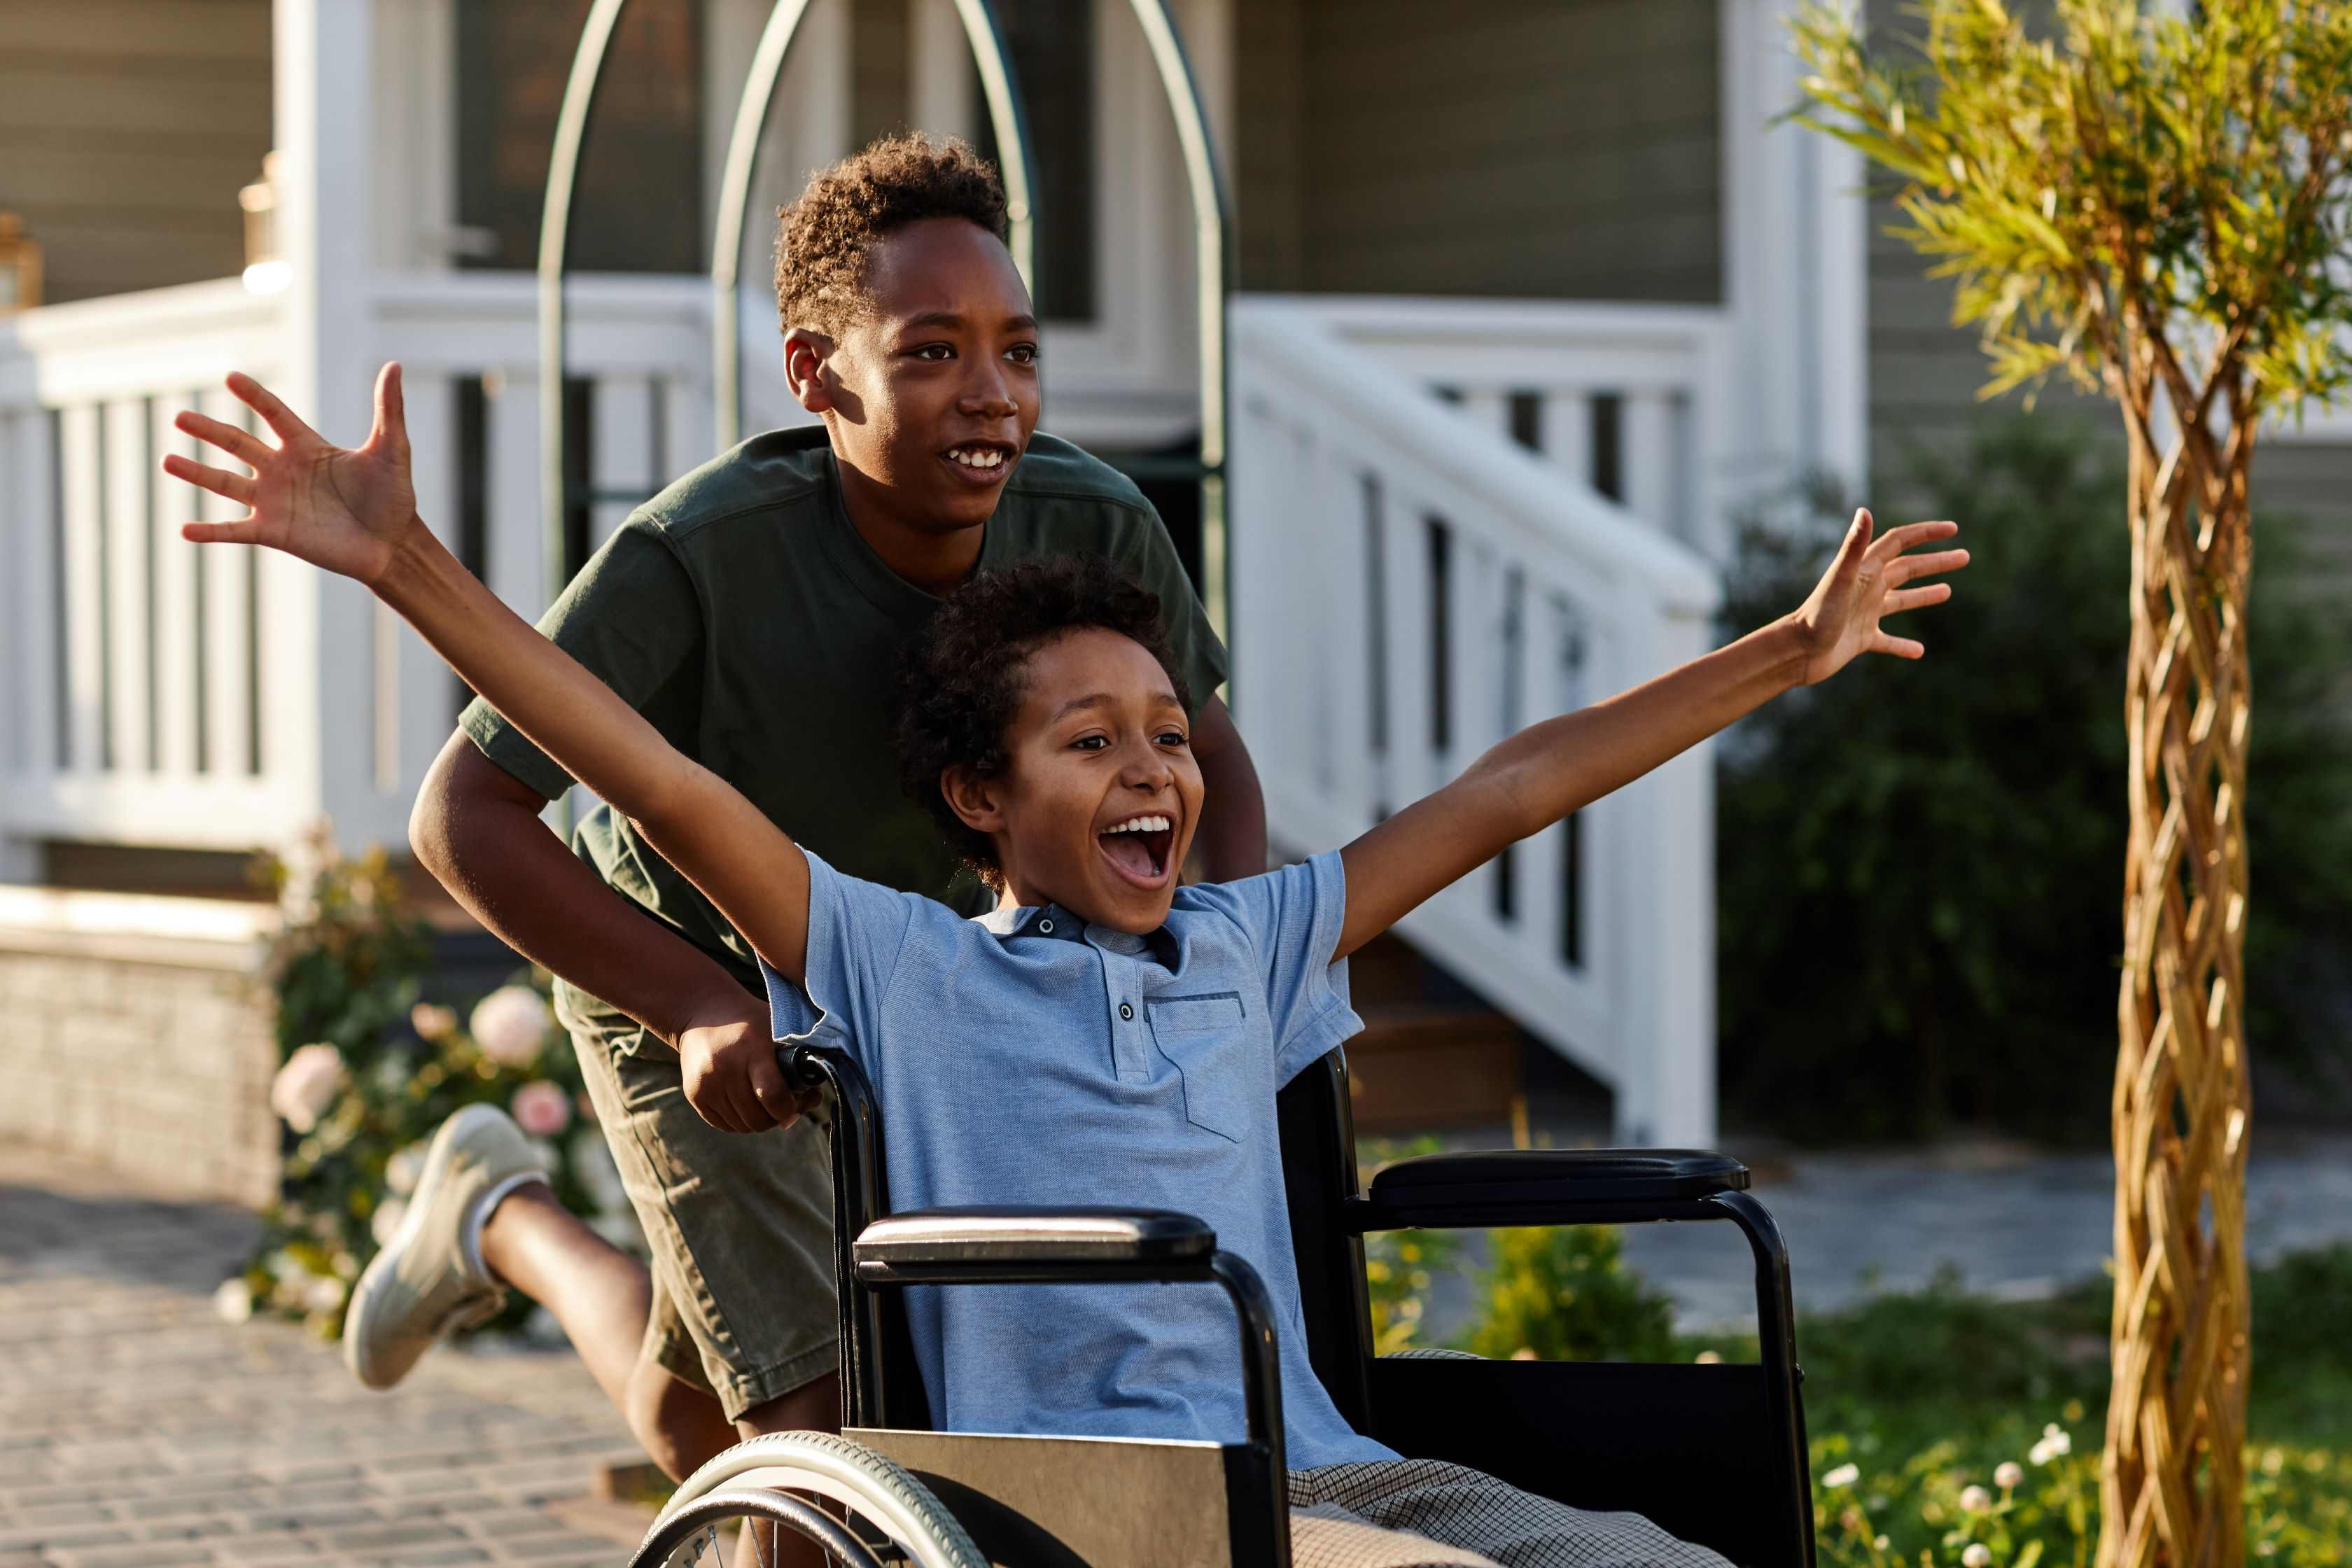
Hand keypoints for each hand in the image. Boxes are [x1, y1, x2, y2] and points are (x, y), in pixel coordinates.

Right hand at [162, 363, 419, 583]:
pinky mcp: (274, 532)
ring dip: (197, 474)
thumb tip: (395, 365)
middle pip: (238, 443)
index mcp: (306, 446)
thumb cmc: (394, 496)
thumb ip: (388, 409)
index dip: (254, 396)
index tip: (230, 377)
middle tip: (179, 416)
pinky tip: (184, 530)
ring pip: (226, 483)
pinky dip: (210, 531)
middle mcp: (283, 470)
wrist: (394, 544)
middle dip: (209, 430)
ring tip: (167, 461)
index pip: (274, 413)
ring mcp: (275, 502)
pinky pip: (234, 530)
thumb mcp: (392, 449)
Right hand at [677, 994, 818, 1133]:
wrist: (703, 1012)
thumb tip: (792, 1118)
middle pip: (758, 1118)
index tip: (797, 1100)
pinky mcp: (693, 1095)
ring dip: (759, 1119)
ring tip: (764, 1099)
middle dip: (777, 1116)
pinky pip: (724, 1125)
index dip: (790, 1107)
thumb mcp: (779, 1031)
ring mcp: (706, 1084)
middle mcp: (725, 1069)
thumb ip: (797, 1068)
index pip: (773, 1095)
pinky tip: (746, 1101)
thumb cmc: (751, 1023)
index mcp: (751, 1049)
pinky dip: (740, 1120)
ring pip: (742, 1126)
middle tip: (784, 1101)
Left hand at [1785, 508, 1968, 684]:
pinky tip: (1918, 651)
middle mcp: (1866, 589)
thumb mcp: (1840, 580)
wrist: (1796, 652)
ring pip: (1900, 601)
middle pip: (1906, 569)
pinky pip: (1888, 641)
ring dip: (1924, 595)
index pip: (1899, 542)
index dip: (1925, 533)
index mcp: (1864, 570)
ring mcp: (1864, 614)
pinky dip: (1903, 645)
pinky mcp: (1861, 639)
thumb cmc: (1817, 616)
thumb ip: (1853, 547)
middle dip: (1935, 562)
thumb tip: (1864, 510)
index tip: (1953, 528)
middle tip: (1965, 556)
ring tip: (1948, 592)